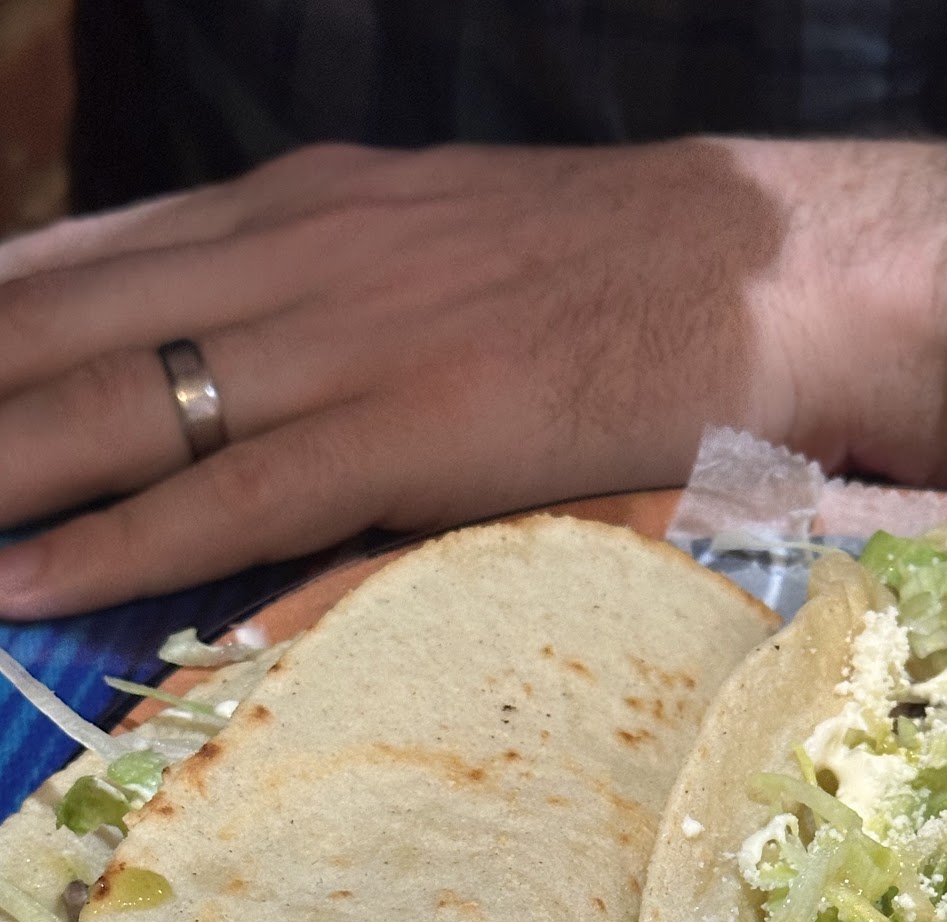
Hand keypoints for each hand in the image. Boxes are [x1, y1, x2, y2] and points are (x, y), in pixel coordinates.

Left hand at [0, 137, 946, 615]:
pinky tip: (26, 572)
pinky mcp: (407, 428)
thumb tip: (243, 358)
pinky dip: (115, 538)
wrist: (752, 267)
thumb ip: (324, 288)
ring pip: (117, 405)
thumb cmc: (611, 269)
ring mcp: (343, 337)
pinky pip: (229, 494)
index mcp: (296, 203)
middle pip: (63, 325)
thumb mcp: (433, 242)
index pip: (84, 258)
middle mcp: (290, 251)